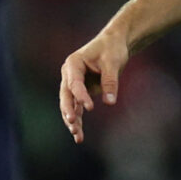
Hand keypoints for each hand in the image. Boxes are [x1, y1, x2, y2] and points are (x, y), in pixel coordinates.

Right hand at [59, 29, 129, 143]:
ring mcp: (73, 84)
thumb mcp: (113, 63)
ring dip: (72, 119)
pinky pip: (77, 107)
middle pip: (66, 96)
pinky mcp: (81, 92)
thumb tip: (110, 102)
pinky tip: (79, 134)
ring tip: (77, 135)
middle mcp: (69, 75)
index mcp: (73, 64)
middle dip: (68, 111)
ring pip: (69, 104)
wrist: (114, 44)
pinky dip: (78, 119)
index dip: (81, 95)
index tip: (90, 107)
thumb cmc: (112, 49)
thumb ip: (110, 82)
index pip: (74, 83)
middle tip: (73, 123)